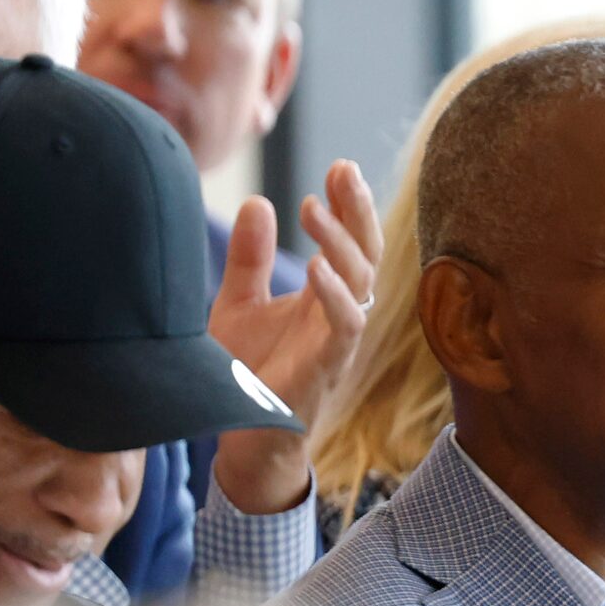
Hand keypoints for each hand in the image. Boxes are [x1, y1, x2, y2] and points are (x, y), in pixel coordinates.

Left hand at [208, 160, 382, 513]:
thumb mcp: (237, 305)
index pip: (350, 243)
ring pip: (361, 284)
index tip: (340, 167)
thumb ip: (250, 259)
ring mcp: (338, 343)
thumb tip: (259, 202)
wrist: (240, 438)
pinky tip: (317, 266)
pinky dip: (336, 295)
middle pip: (367, 254)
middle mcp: (339, 316)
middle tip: (343, 171)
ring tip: (312, 207)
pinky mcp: (327, 369)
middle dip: (359, 211)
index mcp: (324, 298)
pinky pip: (345, 327)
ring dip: (340, 243)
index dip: (349, 206)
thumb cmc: (246, 375)